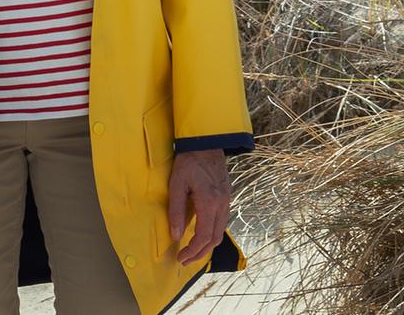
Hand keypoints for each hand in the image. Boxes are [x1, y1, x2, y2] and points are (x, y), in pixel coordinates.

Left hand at [167, 149, 232, 263]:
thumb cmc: (188, 161)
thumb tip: (176, 235)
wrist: (206, 142)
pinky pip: (222, 222)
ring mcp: (227, 201)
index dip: (192, 252)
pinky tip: (202, 233)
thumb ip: (176, 211)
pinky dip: (212, 233)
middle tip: (185, 259)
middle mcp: (222, 205)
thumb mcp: (176, 185)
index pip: (203, 237)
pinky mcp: (227, 197)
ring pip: (220, 232)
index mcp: (209, 203)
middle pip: (214, 239)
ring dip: (207, 245)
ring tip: (192, 250)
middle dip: (200, 253)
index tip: (181, 258)